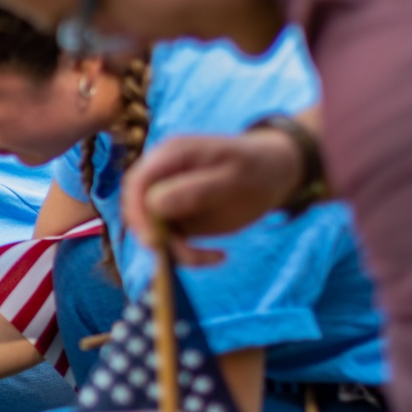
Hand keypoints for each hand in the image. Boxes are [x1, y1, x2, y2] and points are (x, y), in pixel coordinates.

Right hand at [120, 130, 305, 264]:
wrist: (274, 174)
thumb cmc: (257, 168)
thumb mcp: (233, 177)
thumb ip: (196, 189)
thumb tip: (153, 203)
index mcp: (171, 155)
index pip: (137, 183)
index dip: (137, 212)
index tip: (154, 241)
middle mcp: (162, 175)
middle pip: (137, 209)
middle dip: (155, 238)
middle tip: (189, 256)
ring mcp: (167, 197)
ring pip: (151, 231)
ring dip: (175, 251)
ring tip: (213, 257)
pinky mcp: (176, 217)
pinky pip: (169, 241)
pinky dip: (187, 255)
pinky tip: (218, 256)